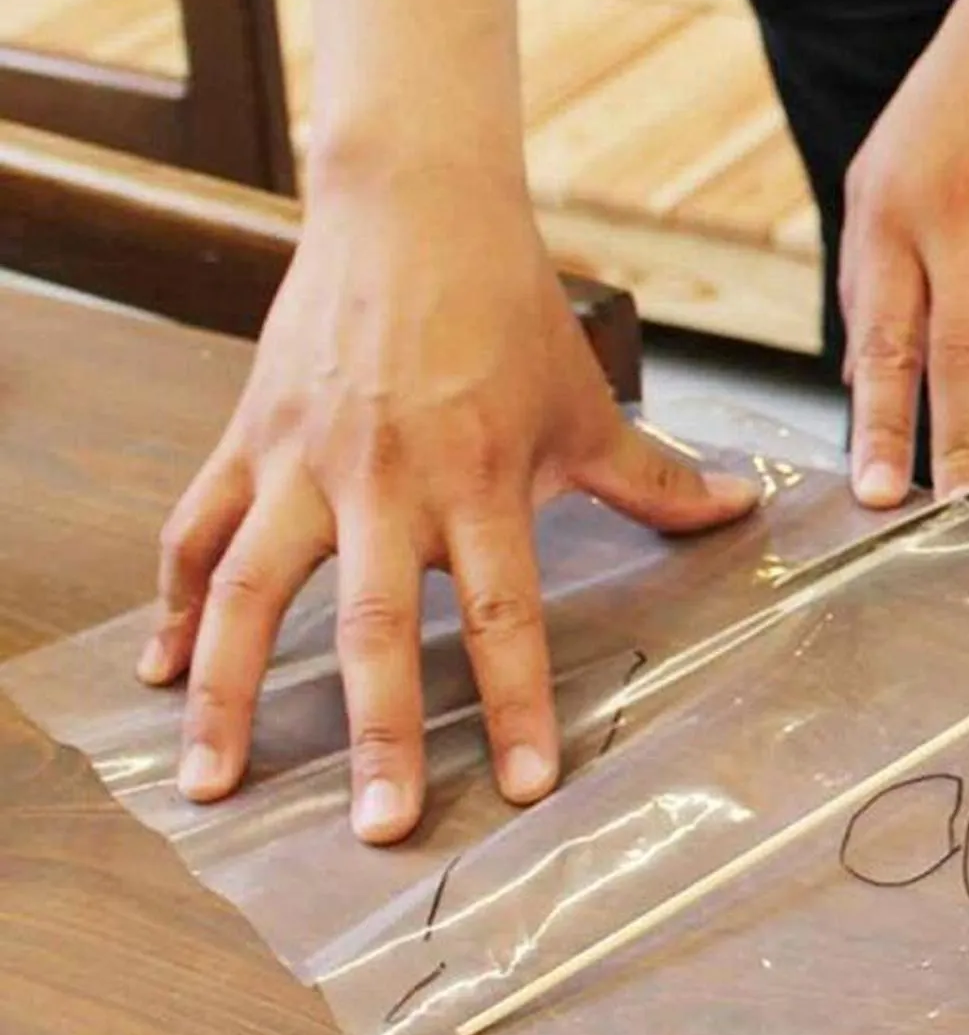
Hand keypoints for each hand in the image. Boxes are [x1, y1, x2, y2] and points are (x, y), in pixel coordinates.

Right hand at [143, 169, 760, 842]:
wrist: (414, 208)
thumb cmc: (508, 310)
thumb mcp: (586, 402)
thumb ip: (652, 478)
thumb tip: (740, 514)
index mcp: (481, 480)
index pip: (506, 613)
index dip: (516, 701)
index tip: (528, 784)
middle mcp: (387, 481)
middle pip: (375, 624)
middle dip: (375, 733)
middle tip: (378, 826)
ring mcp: (305, 462)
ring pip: (251, 591)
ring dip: (228, 692)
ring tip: (211, 782)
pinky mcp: (248, 439)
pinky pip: (196, 533)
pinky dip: (173, 605)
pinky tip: (162, 674)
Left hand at [839, 0, 968, 504]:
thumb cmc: (958, 110)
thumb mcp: (885, 178)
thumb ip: (877, 281)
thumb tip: (867, 387)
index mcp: (892, 216)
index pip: (885, 339)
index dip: (882, 422)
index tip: (880, 491)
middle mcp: (960, 215)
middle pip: (961, 351)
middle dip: (961, 440)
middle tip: (965, 504)